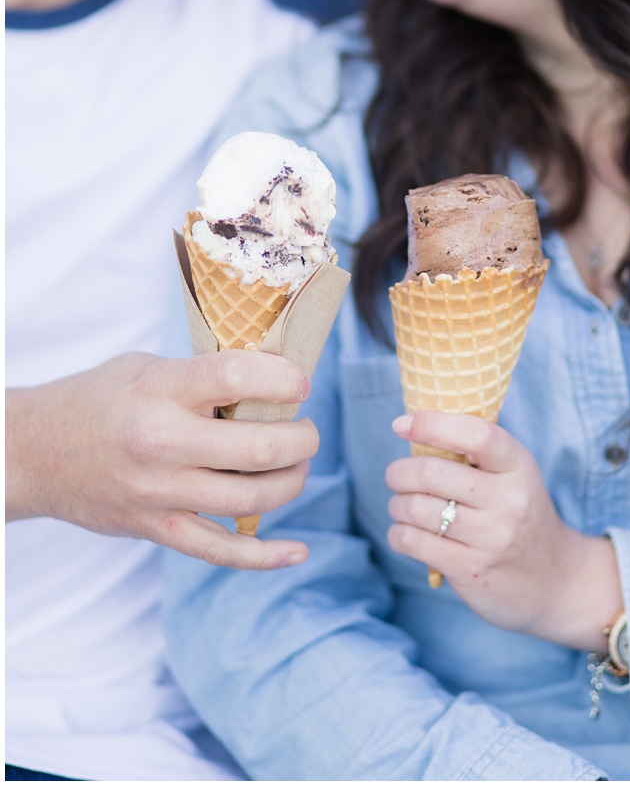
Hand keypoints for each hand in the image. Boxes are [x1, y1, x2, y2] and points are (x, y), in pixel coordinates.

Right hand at [6, 351, 318, 568]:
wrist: (31, 452)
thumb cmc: (100, 401)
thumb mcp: (149, 368)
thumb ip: (207, 374)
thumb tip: (279, 384)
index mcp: (161, 391)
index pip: (238, 376)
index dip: (284, 379)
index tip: (300, 382)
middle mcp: (161, 443)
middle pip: (259, 448)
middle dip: (302, 439)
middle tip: (305, 430)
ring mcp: (158, 491)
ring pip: (251, 498)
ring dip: (292, 482)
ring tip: (295, 464)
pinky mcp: (154, 528)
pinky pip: (219, 550)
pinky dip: (264, 555)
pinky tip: (297, 551)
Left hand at [387, 410, 623, 651]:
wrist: (556, 580)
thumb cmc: (523, 517)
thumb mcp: (516, 477)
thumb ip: (476, 454)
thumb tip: (414, 426)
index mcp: (520, 467)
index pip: (476, 435)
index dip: (432, 424)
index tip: (402, 425)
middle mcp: (510, 501)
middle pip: (431, 473)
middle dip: (399, 472)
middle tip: (397, 476)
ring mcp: (492, 538)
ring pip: (414, 508)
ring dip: (397, 505)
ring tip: (404, 507)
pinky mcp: (471, 570)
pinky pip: (412, 542)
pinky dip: (398, 534)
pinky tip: (408, 533)